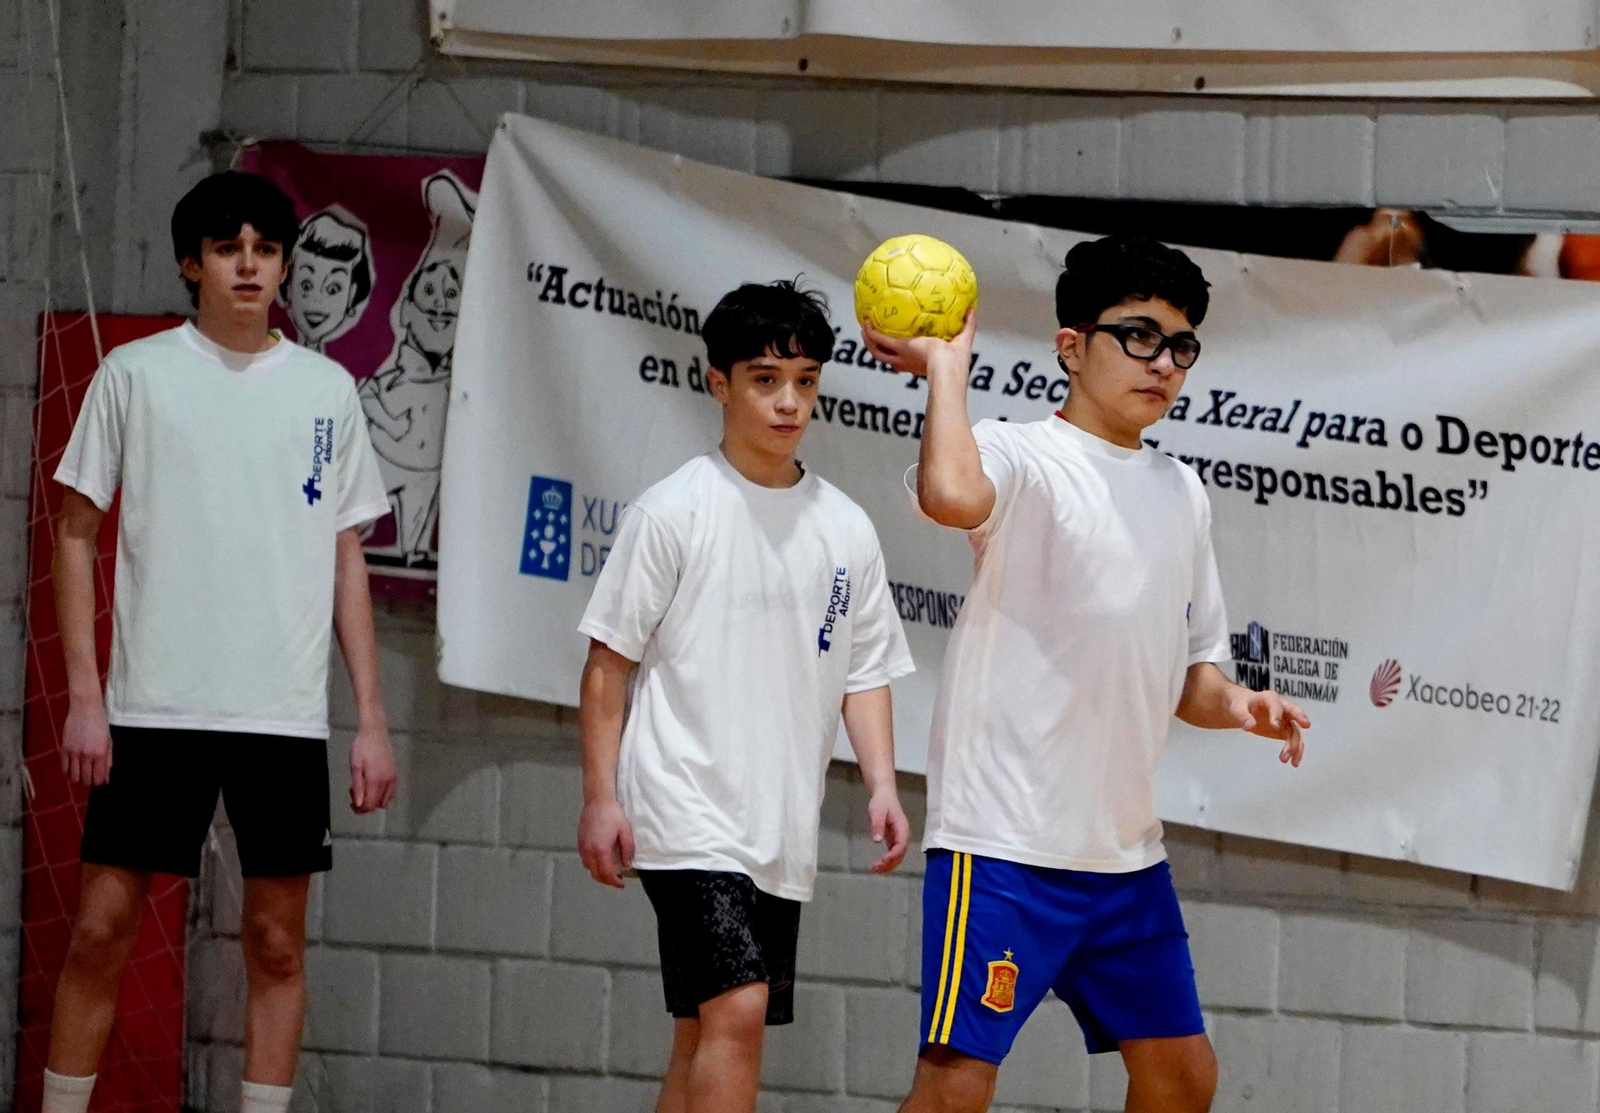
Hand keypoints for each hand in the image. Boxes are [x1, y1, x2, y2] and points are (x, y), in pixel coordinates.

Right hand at [61, 698, 111, 785]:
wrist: (85, 708)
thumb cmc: (100, 723)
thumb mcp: (109, 741)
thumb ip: (108, 761)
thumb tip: (106, 778)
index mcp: (100, 753)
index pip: (97, 778)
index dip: (98, 782)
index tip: (99, 780)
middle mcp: (86, 755)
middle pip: (85, 780)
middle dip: (88, 782)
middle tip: (90, 777)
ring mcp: (74, 752)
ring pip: (73, 777)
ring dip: (78, 778)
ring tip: (81, 773)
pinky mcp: (64, 749)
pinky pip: (63, 768)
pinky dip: (68, 772)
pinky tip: (72, 768)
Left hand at [349, 725, 397, 812]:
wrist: (375, 732)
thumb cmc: (362, 747)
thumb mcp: (355, 766)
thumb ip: (358, 787)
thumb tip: (359, 804)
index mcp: (375, 780)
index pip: (369, 804)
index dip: (360, 809)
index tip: (351, 803)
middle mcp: (387, 781)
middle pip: (377, 805)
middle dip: (365, 805)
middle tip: (355, 793)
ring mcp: (393, 778)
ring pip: (385, 801)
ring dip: (374, 800)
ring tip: (364, 788)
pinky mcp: (395, 774)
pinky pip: (391, 793)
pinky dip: (382, 795)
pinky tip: (373, 785)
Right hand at [578, 798, 634, 887]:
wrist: (598, 800)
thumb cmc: (613, 814)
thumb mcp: (625, 831)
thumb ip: (627, 850)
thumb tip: (627, 864)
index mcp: (601, 850)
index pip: (606, 873)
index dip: (614, 882)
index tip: (621, 883)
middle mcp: (589, 851)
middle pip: (595, 874)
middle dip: (606, 880)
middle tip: (616, 879)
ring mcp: (582, 846)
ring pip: (588, 868)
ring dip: (598, 873)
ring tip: (609, 871)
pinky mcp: (579, 841)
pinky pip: (584, 859)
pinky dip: (592, 864)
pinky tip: (600, 860)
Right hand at [860, 308, 975, 378]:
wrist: (947, 368)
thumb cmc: (956, 361)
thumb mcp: (962, 338)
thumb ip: (967, 324)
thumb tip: (971, 310)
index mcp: (922, 363)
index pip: (909, 360)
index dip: (902, 355)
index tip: (900, 345)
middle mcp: (908, 362)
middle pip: (888, 358)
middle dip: (880, 349)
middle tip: (875, 337)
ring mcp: (901, 357)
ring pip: (878, 353)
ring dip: (870, 342)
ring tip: (865, 330)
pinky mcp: (899, 347)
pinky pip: (879, 340)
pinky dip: (871, 333)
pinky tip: (865, 322)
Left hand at [865, 789, 911, 872]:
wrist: (884, 795)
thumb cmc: (881, 802)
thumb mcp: (877, 811)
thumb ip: (877, 825)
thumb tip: (877, 841)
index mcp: (902, 828)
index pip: (901, 845)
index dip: (893, 855)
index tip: (882, 861)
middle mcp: (903, 835)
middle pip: (900, 854)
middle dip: (889, 864)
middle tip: (875, 869)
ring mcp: (899, 838)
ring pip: (897, 856)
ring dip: (888, 865)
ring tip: (874, 870)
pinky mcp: (893, 839)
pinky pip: (893, 853)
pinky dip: (886, 861)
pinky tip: (878, 865)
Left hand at [1227, 688, 1309, 766]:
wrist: (1245, 708)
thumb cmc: (1241, 706)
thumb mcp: (1237, 709)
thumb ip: (1243, 716)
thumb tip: (1249, 726)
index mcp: (1269, 698)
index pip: (1275, 704)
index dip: (1276, 714)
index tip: (1275, 727)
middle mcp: (1282, 707)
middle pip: (1294, 711)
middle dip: (1300, 717)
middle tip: (1307, 725)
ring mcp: (1286, 719)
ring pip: (1295, 731)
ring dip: (1293, 745)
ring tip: (1283, 759)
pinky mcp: (1286, 730)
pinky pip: (1294, 741)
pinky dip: (1295, 751)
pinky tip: (1293, 763)